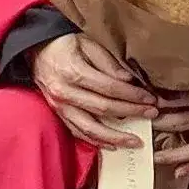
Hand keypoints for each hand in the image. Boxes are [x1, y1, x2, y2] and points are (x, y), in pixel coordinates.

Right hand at [32, 33, 157, 150]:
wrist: (35, 50)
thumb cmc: (65, 44)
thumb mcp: (88, 43)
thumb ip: (108, 62)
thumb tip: (128, 80)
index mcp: (73, 72)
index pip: (109, 88)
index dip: (132, 95)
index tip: (151, 99)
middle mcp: (65, 93)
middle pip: (103, 108)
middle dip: (131, 113)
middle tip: (152, 115)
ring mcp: (59, 106)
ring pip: (90, 128)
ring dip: (115, 137)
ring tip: (135, 142)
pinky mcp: (58, 114)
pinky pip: (78, 132)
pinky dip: (96, 141)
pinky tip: (112, 145)